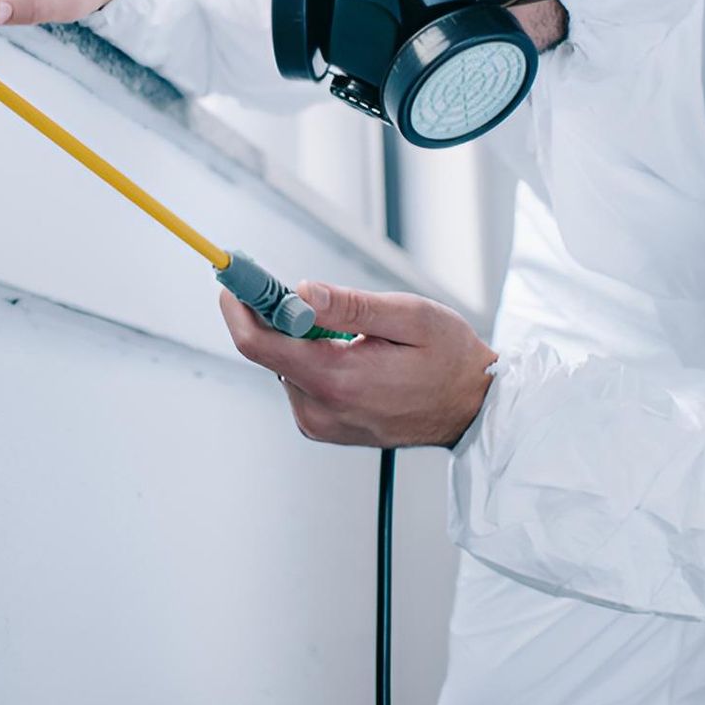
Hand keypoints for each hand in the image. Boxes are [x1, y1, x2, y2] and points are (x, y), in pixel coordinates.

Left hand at [220, 281, 498, 448]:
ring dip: (302, 338)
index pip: (258, 345)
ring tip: (352, 333)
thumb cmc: (449, 359)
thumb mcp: (410, 317)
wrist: (471, 409)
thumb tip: (300, 292)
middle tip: (305, 292)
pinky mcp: (322, 427)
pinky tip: (351, 355)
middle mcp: (320, 409)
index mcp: (337, 381)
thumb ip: (350, 306)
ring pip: (283, 364)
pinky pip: (299, 381)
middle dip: (277, 314)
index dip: (238, 305)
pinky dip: (312, 359)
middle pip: (269, 351)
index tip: (233, 277)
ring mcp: (319, 423)